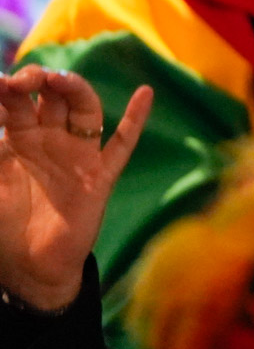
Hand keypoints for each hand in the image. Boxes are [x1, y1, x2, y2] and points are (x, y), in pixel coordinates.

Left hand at [0, 67, 151, 310]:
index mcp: (16, 140)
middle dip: (36, 81)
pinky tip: (145, 93)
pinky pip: (122, 144)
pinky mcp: (100, 176)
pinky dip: (135, 119)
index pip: (14, 102)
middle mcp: (49, 140)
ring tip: (59, 79)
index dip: (6, 89)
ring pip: (83, 111)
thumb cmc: (2, 228)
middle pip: (49, 98)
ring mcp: (77, 156)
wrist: (28, 269)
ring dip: (75, 90)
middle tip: (23, 80)